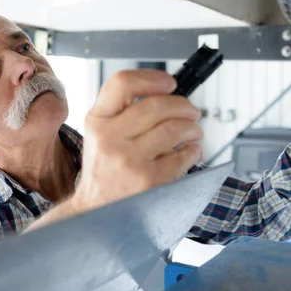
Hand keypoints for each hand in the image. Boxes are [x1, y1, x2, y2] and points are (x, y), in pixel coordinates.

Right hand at [73, 70, 202, 211]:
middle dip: (183, 105)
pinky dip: (193, 150)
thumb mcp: (100, 134)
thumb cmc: (104, 171)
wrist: (96, 212)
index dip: (151, 77)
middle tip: (192, 111)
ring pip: (174, 128)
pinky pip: (182, 156)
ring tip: (194, 131)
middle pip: (157, 105)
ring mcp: (129, 160)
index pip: (122, 83)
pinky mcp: (148, 181)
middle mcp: (109, 138)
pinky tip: (190, 151)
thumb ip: (124, 110)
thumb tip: (167, 92)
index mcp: (97, 121)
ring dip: (192, 127)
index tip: (169, 82)